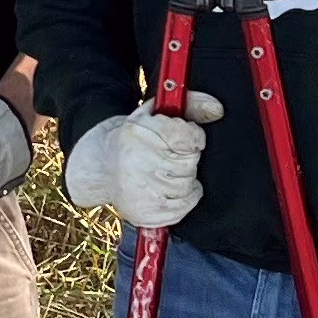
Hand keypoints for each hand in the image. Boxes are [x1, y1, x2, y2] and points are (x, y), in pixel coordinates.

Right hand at [63, 99, 222, 231]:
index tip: (182, 139)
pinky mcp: (146, 213)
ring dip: (185, 178)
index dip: (192, 137)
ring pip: (189, 185)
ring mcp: (140, 191)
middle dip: (185, 158)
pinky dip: (184, 197)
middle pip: (190, 162)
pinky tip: (168, 189)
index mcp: (139, 133)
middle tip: (167, 155)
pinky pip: (186, 205)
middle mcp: (137, 163)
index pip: (189, 138)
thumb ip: (190, 105)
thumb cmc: (133, 139)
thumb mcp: (154, 114)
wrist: (101, 167)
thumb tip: (216, 109)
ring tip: (164, 171)